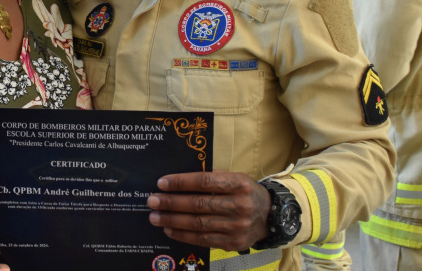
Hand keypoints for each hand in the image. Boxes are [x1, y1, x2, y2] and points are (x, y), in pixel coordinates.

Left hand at [146, 170, 271, 250]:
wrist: (270, 216)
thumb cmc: (245, 192)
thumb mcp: (235, 177)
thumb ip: (212, 177)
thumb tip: (179, 179)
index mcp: (239, 184)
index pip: (205, 182)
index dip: (181, 182)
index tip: (161, 183)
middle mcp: (240, 206)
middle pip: (199, 205)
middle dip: (172, 203)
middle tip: (152, 201)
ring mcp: (237, 227)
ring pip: (198, 224)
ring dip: (173, 220)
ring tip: (155, 216)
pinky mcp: (233, 243)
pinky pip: (203, 240)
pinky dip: (183, 235)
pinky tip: (169, 230)